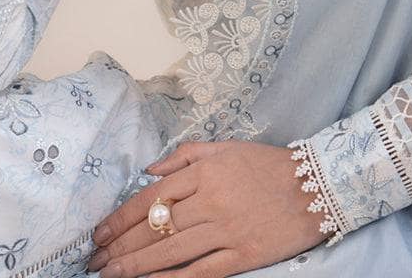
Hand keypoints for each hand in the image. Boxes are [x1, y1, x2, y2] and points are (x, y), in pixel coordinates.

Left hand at [87, 139, 326, 276]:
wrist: (317, 185)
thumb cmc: (267, 164)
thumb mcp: (225, 148)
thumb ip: (185, 156)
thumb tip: (149, 170)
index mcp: (204, 173)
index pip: (150, 197)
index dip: (120, 218)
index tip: (98, 233)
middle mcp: (210, 202)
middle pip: (154, 228)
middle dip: (120, 246)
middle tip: (94, 261)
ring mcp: (226, 232)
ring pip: (170, 253)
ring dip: (135, 266)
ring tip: (110, 275)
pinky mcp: (243, 257)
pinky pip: (200, 273)